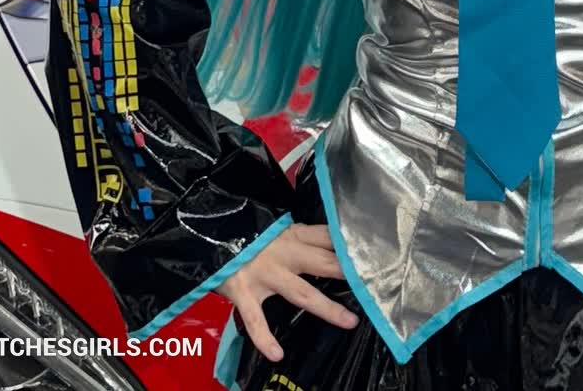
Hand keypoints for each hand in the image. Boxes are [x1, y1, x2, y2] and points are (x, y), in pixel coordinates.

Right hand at [218, 221, 359, 363]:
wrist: (207, 234)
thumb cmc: (247, 234)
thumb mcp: (276, 229)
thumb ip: (299, 238)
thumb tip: (330, 246)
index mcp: (293, 234)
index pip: (329, 237)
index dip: (350, 246)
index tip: (375, 255)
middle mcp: (284, 253)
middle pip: (324, 263)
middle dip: (349, 275)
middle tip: (373, 286)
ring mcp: (265, 274)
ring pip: (302, 293)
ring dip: (327, 308)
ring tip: (349, 321)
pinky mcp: (244, 293)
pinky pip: (256, 320)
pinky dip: (265, 338)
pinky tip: (277, 354)